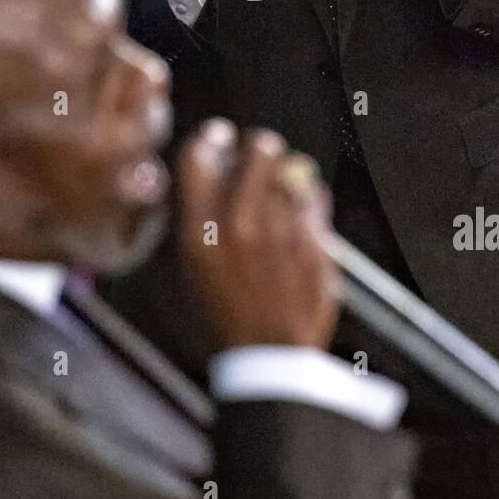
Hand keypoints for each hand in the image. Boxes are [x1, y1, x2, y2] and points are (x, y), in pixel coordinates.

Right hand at [177, 121, 336, 350]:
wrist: (267, 360)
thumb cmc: (220, 321)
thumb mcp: (181, 275)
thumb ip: (186, 222)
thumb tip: (195, 180)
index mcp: (199, 232)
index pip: (200, 155)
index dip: (210, 138)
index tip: (218, 138)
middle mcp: (241, 224)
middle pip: (257, 149)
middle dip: (257, 147)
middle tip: (256, 156)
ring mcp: (283, 231)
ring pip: (291, 169)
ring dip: (283, 174)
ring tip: (278, 187)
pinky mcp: (316, 242)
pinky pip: (314, 196)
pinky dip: (306, 198)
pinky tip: (297, 213)